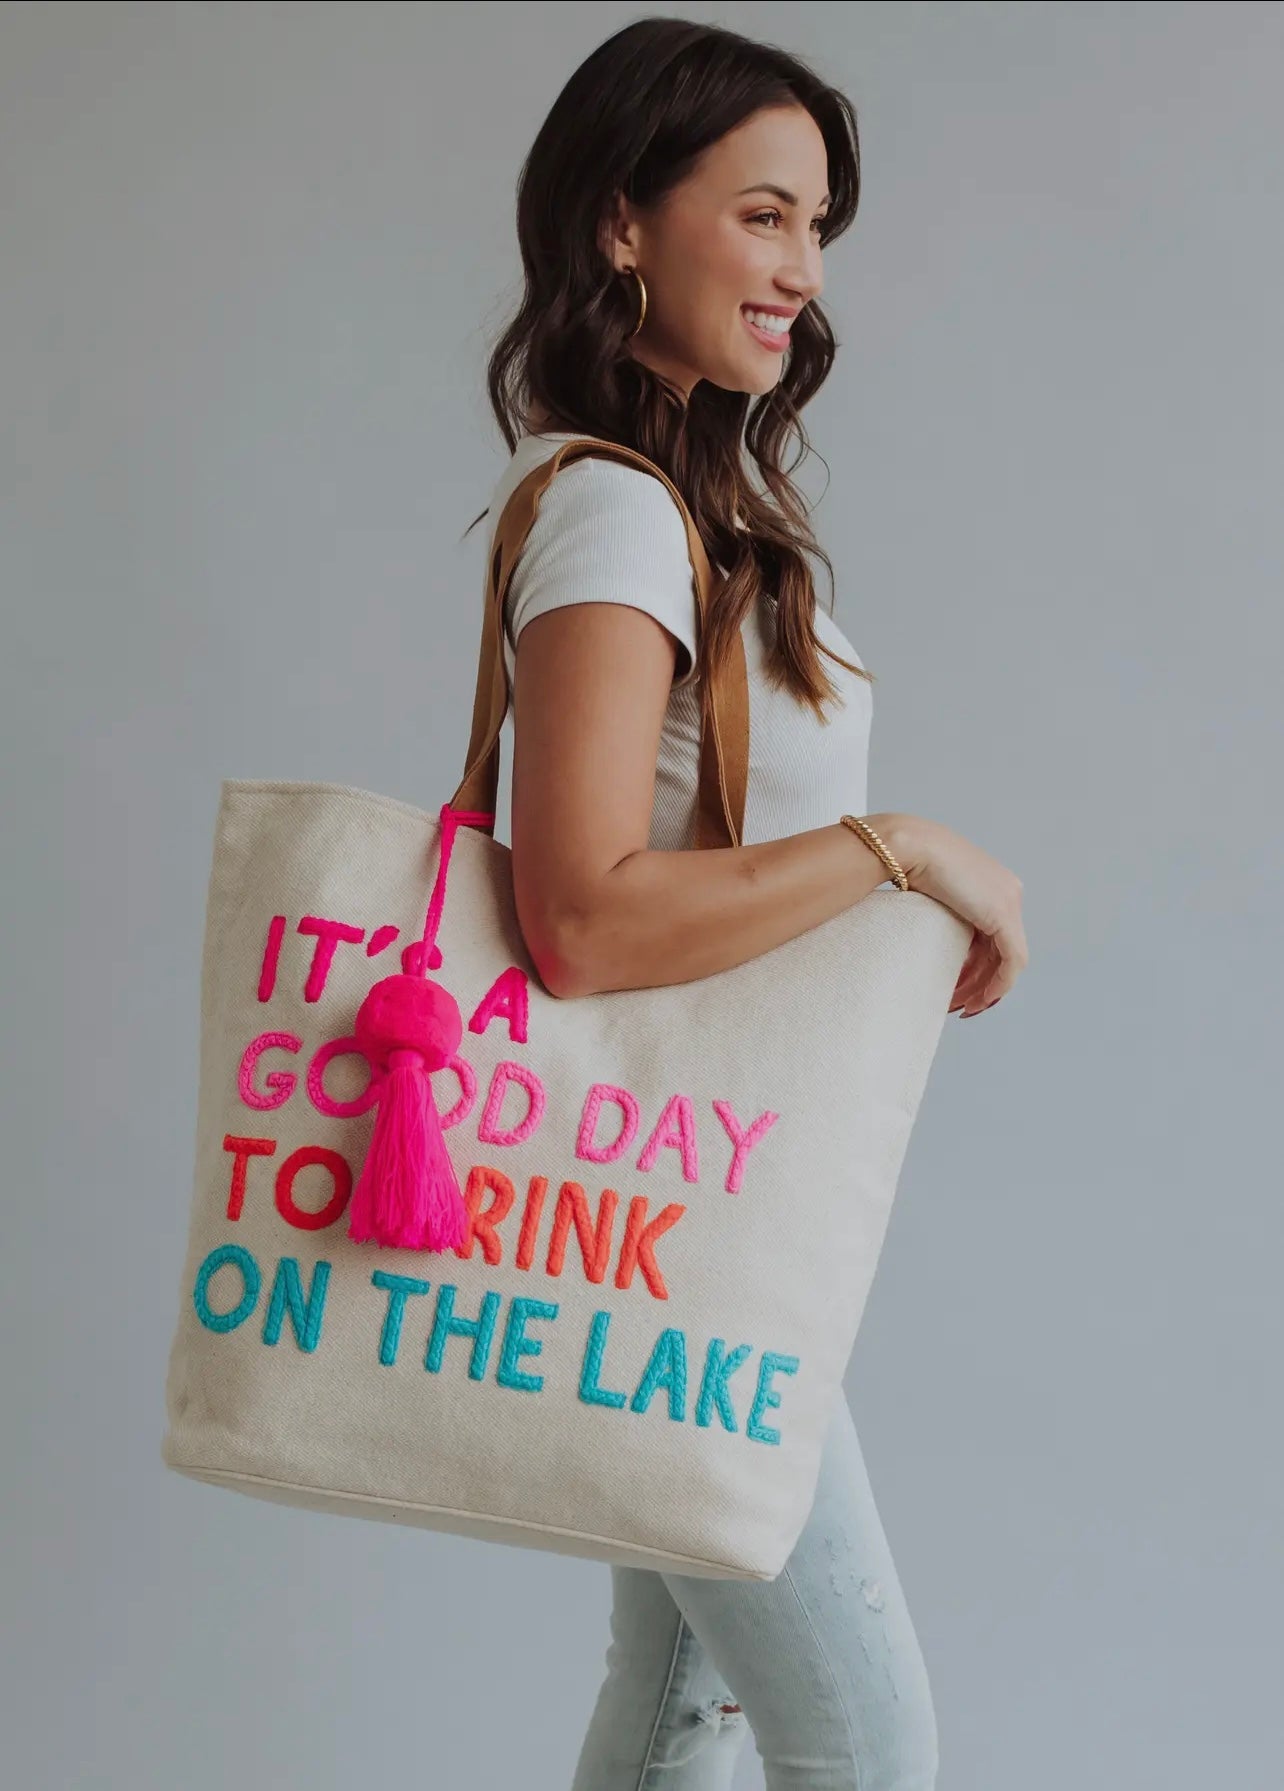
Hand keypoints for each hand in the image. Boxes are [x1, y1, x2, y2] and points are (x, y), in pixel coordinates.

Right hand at [888, 816, 1027, 1017]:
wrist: (906, 845)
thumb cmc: (905, 862)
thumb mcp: (928, 892)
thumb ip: (940, 913)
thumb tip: (930, 941)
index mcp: (991, 884)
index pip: (992, 936)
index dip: (978, 967)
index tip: (958, 988)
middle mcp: (1007, 892)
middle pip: (1000, 950)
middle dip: (981, 983)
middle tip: (960, 1006)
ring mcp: (1008, 901)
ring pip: (1008, 960)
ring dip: (986, 989)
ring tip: (964, 1009)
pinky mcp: (1003, 915)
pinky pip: (1012, 961)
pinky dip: (999, 985)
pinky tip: (980, 1000)